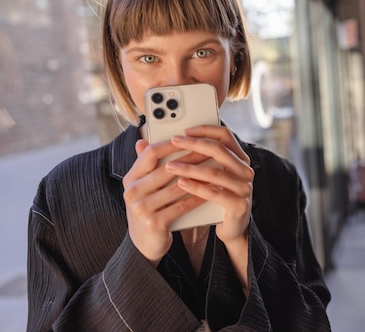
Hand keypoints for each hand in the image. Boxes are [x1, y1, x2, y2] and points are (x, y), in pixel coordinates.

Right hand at [122, 139, 208, 264]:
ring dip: (199, 178)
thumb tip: (143, 140)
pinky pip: (182, 206)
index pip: (150, 153)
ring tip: (215, 170)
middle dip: (191, 159)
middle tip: (210, 152)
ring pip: (177, 187)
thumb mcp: (144, 187)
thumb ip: (146, 166)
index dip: (171, 144)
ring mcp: (142, 208)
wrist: (145, 245)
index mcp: (131, 179)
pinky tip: (210, 191)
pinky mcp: (154, 223)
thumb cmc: (150, 209)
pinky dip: (198, 197)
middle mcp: (133, 192)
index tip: (190, 138)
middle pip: (167, 169)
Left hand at [165, 125, 254, 245]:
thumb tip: (146, 143)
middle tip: (174, 141)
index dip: (205, 130)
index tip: (185, 130)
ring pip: (214, 172)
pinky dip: (196, 187)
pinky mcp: (239, 205)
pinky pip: (215, 193)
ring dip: (190, 167)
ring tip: (170, 166)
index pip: (225, 135)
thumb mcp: (205, 176)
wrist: (231, 228)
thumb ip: (188, 157)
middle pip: (220, 150)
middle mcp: (245, 170)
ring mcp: (244, 187)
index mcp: (239, 159)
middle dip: (194, 144)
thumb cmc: (215, 198)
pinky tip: (181, 183)